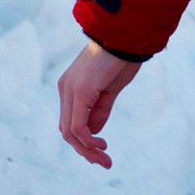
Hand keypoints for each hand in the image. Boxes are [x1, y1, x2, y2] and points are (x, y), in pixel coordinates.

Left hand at [58, 40, 140, 167]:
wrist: (129, 33)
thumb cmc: (123, 56)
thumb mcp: (111, 88)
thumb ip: (100, 109)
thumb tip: (94, 132)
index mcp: (71, 86)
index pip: (69, 122)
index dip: (83, 140)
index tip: (102, 149)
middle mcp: (66, 88)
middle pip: (67, 130)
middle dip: (84, 150)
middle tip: (104, 161)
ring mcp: (71, 89)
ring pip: (69, 132)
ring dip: (86, 150)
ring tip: (104, 159)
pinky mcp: (81, 91)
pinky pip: (77, 126)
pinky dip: (87, 140)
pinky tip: (101, 146)